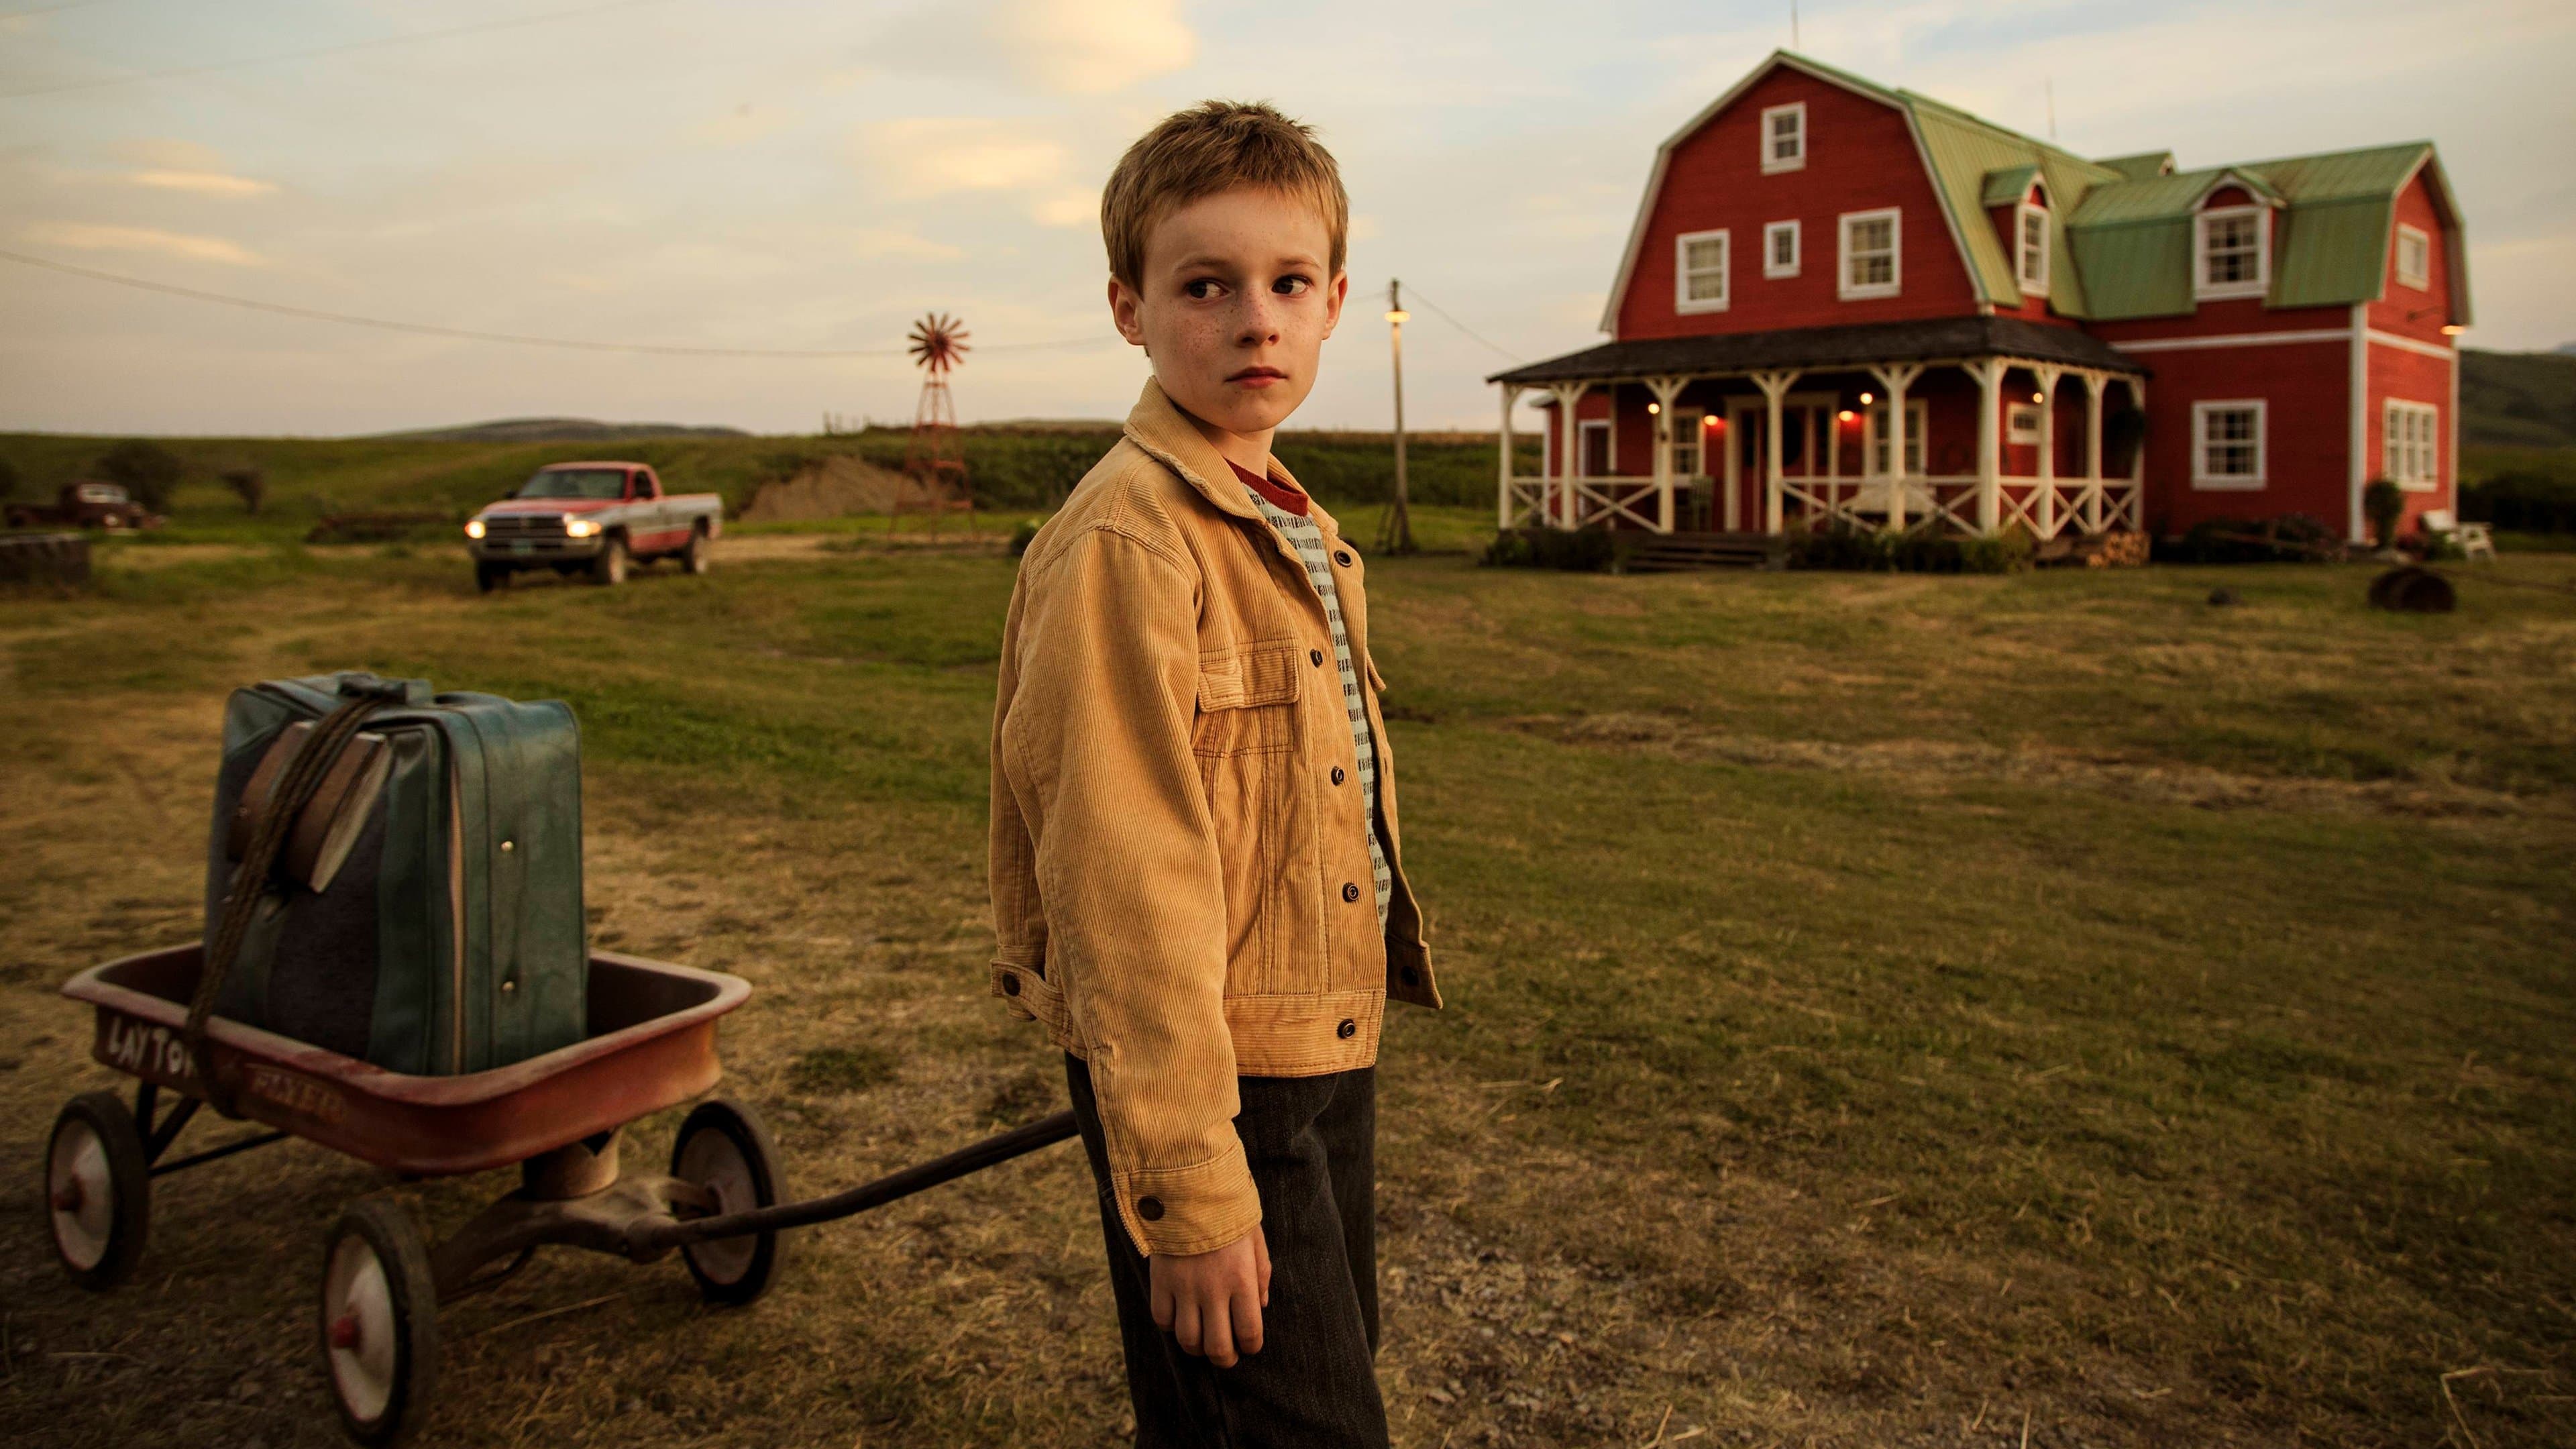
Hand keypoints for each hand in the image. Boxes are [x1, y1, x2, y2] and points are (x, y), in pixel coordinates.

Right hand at [1148, 1223, 1271, 1366]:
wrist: (1189, 1187)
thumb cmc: (1228, 1213)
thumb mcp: (1255, 1239)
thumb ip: (1261, 1274)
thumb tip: (1261, 1307)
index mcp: (1242, 1279)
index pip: (1249, 1332)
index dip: (1251, 1347)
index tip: (1249, 1345)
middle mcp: (1213, 1290)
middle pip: (1218, 1347)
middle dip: (1225, 1358)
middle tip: (1227, 1355)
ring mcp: (1184, 1288)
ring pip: (1188, 1340)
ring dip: (1198, 1347)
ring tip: (1203, 1340)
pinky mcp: (1161, 1282)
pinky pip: (1162, 1320)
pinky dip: (1171, 1326)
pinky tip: (1180, 1317)